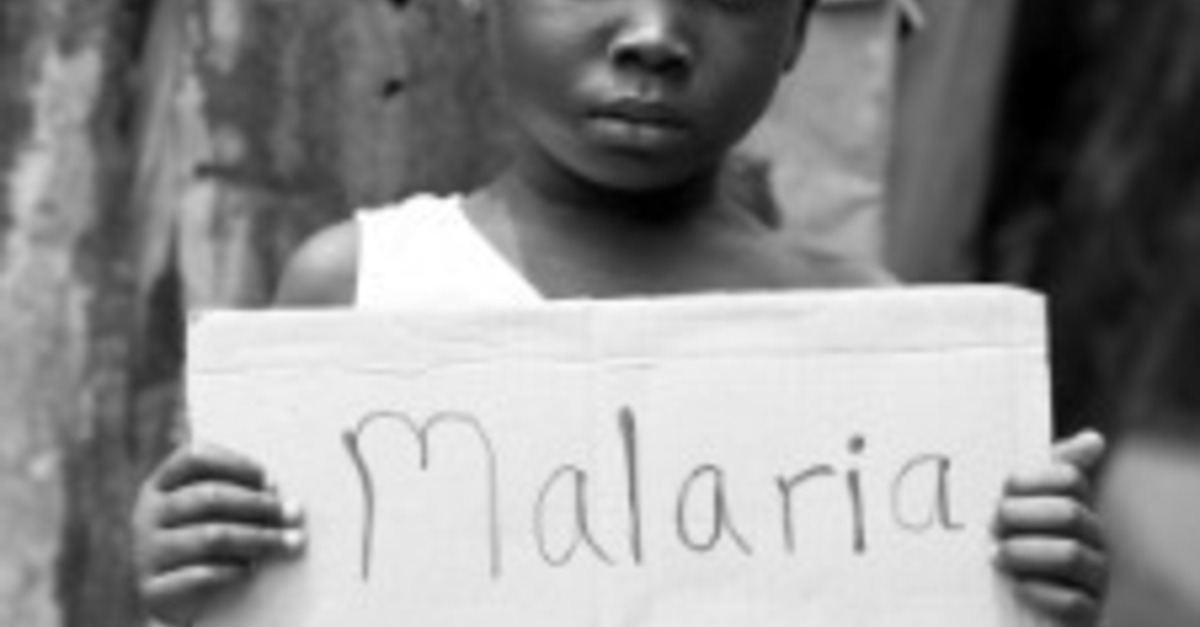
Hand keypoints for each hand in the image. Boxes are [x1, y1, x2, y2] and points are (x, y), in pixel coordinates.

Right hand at [132, 442, 305, 625]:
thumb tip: (290, 504)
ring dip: (257, 538)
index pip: (194, 457)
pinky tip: (252, 570)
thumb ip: (240, 496)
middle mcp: (147, 513)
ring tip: (288, 542)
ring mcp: (146, 551)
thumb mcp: (214, 514)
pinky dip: (232, 571)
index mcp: (161, 485)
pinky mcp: (153, 589)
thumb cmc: (206, 541)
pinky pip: (199, 575)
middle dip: (257, 504)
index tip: (270, 479)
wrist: (177, 598)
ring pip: (210, 536)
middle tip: (292, 514)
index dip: (236, 464)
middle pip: (208, 497)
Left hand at [994, 431, 1107, 626]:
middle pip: (1068, 513)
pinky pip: (1073, 601)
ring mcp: (1096, 578)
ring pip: (1070, 555)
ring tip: (995, 555)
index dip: (1030, 481)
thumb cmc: (1015, 547)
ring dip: (1024, 553)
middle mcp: (1095, 539)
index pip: (1069, 478)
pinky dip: (1039, 592)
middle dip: (1021, 516)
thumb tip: (1094, 439)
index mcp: (1077, 507)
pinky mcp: (1088, 614)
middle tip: (992, 526)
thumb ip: (1042, 473)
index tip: (1002, 490)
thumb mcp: (1020, 508)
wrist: (1013, 609)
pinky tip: (1017, 587)